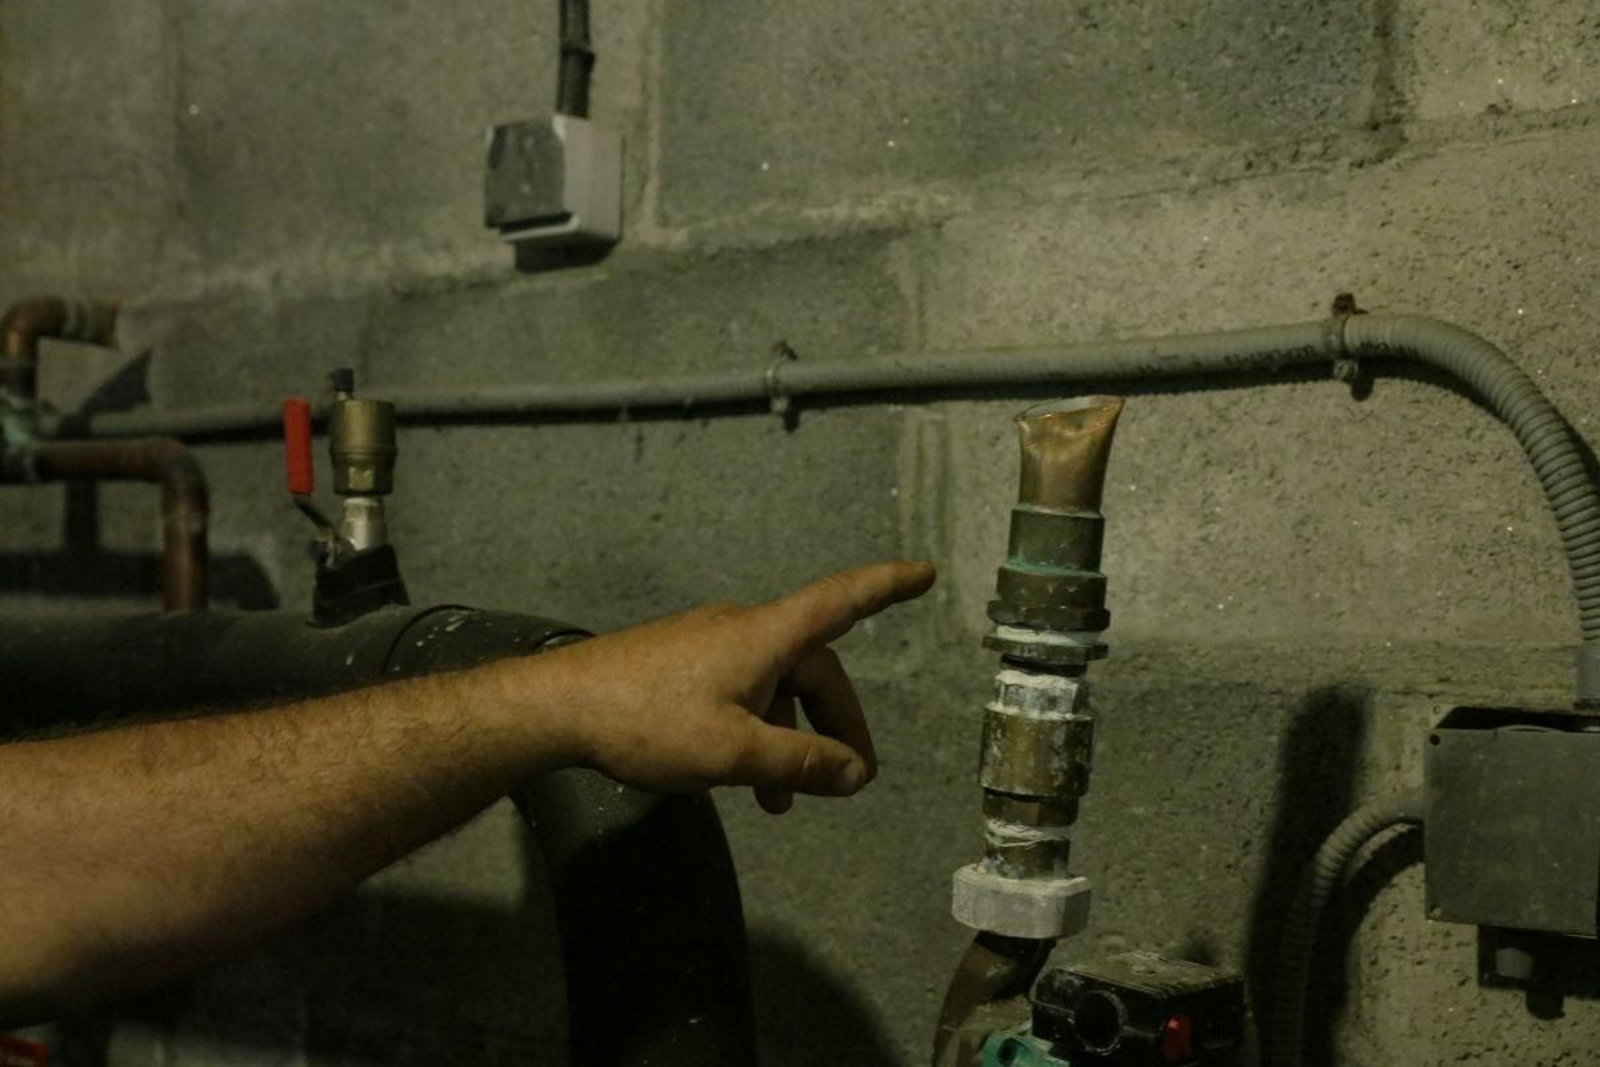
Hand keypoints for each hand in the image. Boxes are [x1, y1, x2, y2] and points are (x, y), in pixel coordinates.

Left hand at [530, 560, 935, 811]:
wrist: (557, 707)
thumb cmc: (648, 723)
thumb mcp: (733, 754)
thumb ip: (799, 764)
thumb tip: (856, 774)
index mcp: (764, 637)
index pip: (840, 602)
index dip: (886, 586)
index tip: (924, 572)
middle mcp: (742, 629)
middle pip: (812, 665)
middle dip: (836, 721)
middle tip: (849, 777)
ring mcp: (708, 645)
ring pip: (773, 685)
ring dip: (791, 736)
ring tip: (783, 802)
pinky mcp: (680, 663)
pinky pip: (741, 690)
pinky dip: (757, 729)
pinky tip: (740, 778)